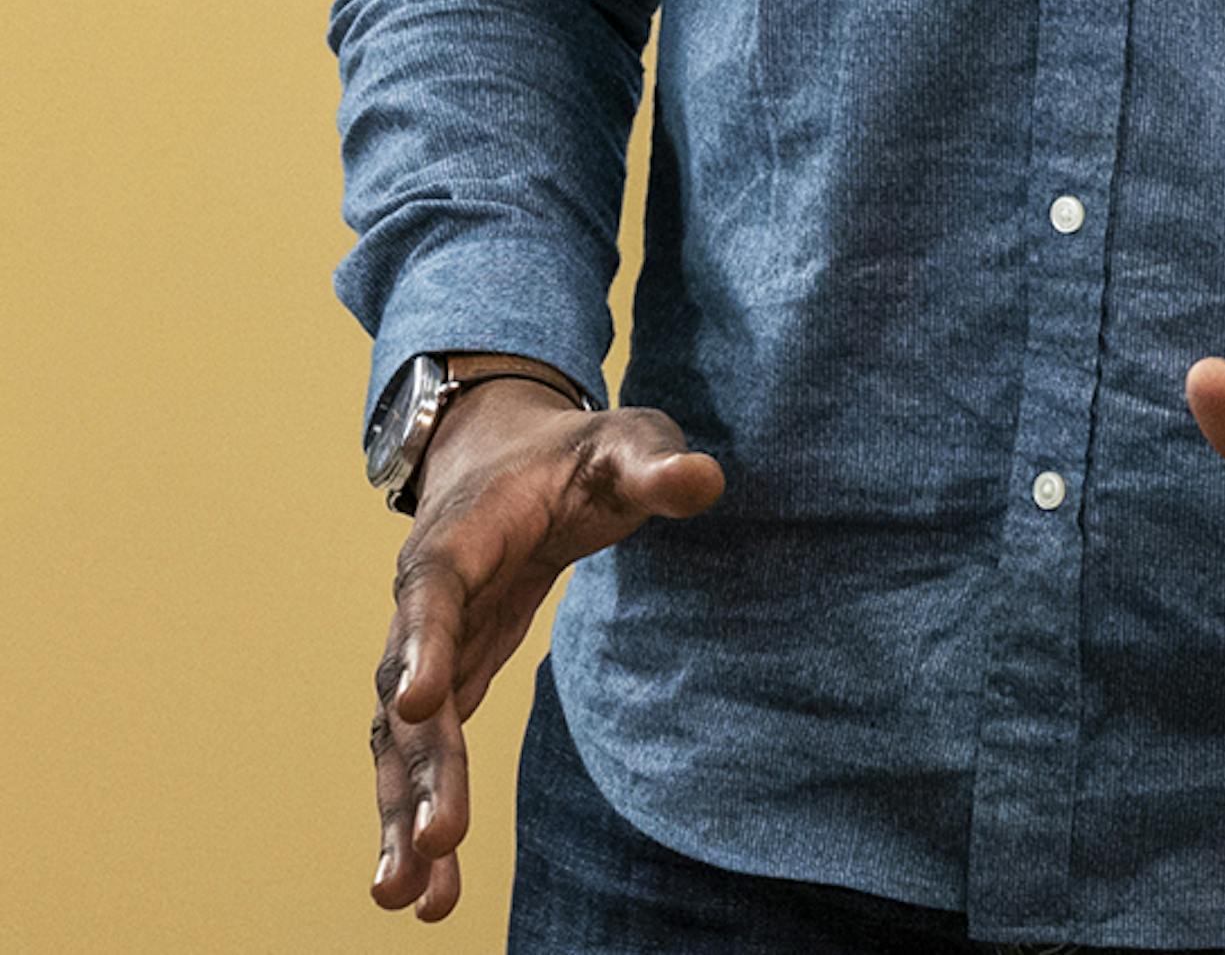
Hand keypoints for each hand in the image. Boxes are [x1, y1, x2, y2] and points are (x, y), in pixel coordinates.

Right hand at [370, 378, 724, 922]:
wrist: (509, 454)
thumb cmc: (576, 453)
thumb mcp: (624, 443)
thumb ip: (656, 464)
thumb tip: (704, 478)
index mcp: (462, 534)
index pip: (435, 588)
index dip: (425, 640)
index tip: (423, 700)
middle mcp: (426, 599)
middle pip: (410, 688)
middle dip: (421, 765)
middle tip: (435, 841)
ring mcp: (426, 647)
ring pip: (402, 739)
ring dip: (402, 814)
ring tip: (405, 899)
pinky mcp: (443, 683)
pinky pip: (423, 756)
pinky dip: (419, 816)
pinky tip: (430, 889)